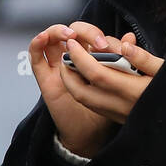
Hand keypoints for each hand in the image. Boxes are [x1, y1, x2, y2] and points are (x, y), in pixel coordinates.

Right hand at [29, 22, 136, 157]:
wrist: (91, 134)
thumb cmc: (105, 108)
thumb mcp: (118, 82)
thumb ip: (124, 59)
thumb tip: (130, 38)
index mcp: (89, 56)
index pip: (89, 34)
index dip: (97, 35)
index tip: (110, 46)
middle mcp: (71, 58)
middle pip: (71, 32)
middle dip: (84, 32)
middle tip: (97, 43)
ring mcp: (56, 66)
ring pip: (51, 38)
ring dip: (58, 31)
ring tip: (70, 36)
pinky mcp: (44, 77)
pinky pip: (35, 57)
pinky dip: (36, 44)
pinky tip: (43, 38)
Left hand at [59, 31, 163, 126]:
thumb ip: (144, 58)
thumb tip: (125, 44)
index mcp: (132, 90)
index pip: (96, 73)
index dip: (80, 57)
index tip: (73, 43)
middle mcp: (120, 105)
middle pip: (81, 90)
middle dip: (68, 71)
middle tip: (65, 54)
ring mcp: (116, 114)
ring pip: (83, 100)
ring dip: (71, 82)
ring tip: (71, 64)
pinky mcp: (116, 119)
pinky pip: (91, 105)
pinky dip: (81, 90)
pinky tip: (85, 77)